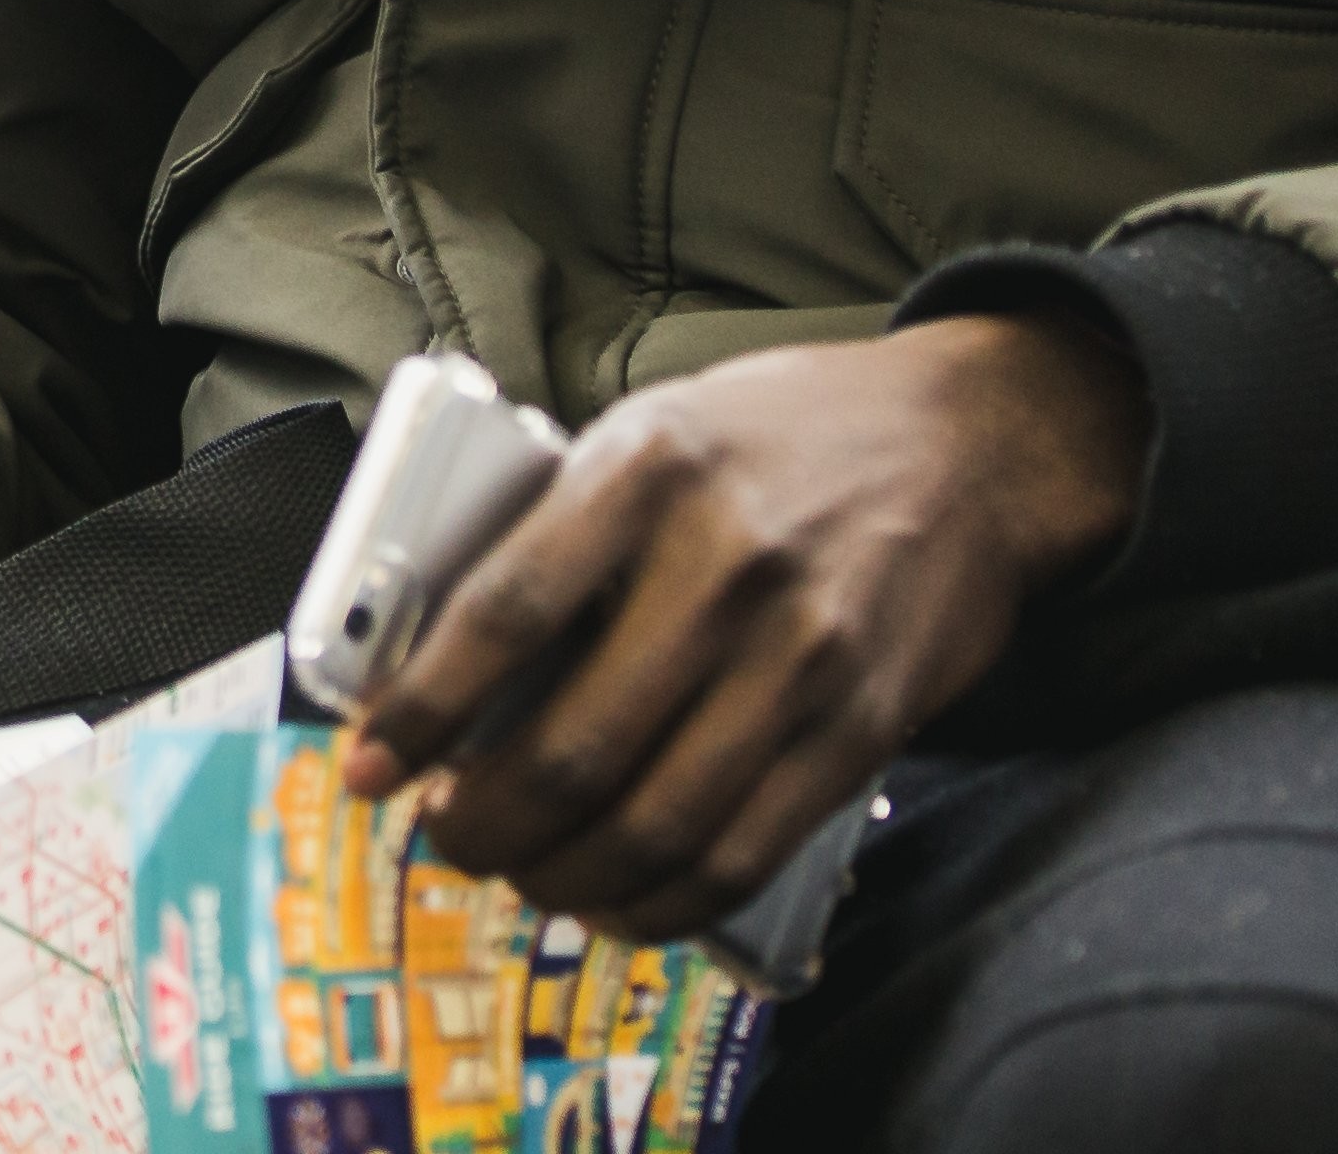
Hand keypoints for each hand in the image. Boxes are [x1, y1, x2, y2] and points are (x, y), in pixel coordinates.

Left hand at [333, 316, 1143, 940]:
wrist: (968, 447)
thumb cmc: (780, 438)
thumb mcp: (654, 432)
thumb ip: (565, 527)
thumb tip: (442, 653)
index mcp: (645, 470)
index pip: (502, 613)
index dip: (421, 709)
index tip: (369, 764)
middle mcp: (723, 566)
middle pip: (571, 747)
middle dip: (482, 825)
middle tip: (447, 838)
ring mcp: (800, 656)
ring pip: (652, 823)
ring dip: (561, 878)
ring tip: (518, 876)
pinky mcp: (858, 730)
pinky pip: (742, 853)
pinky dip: (660, 904)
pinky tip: (614, 903)